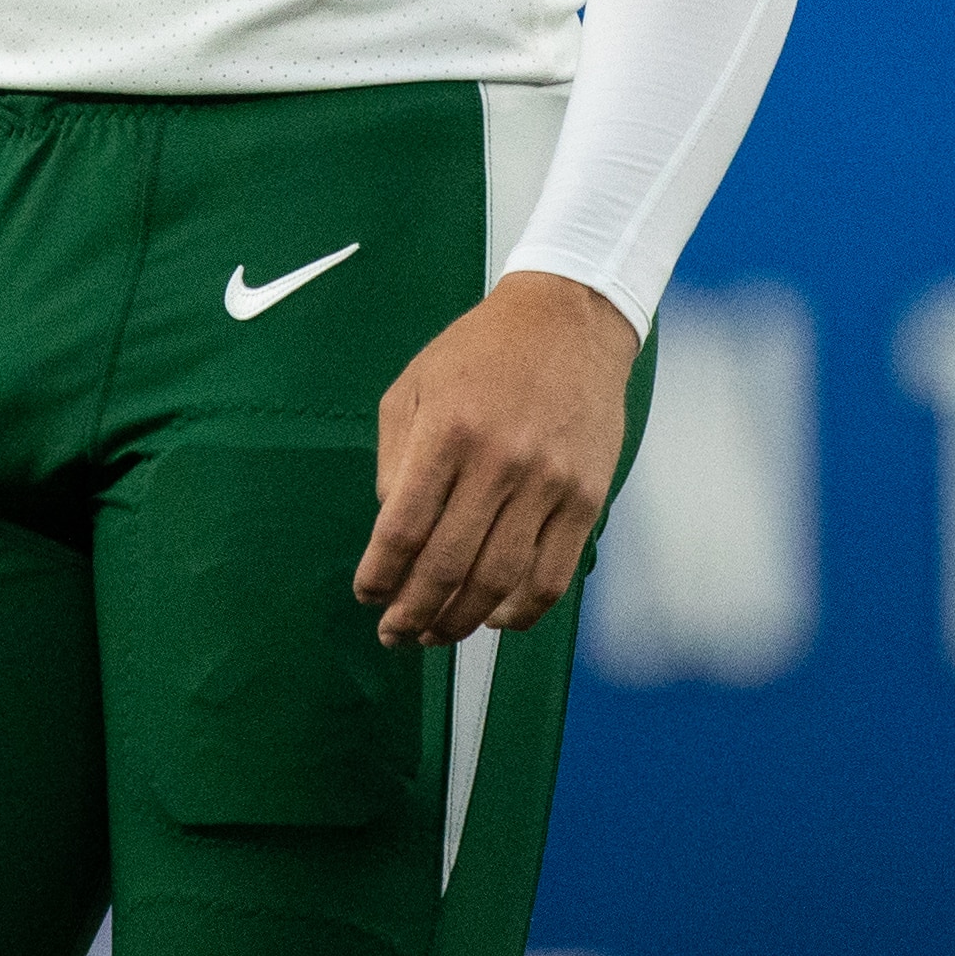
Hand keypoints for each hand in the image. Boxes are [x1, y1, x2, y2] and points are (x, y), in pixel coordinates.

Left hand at [356, 274, 638, 649]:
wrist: (568, 320)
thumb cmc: (480, 352)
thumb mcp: (415, 385)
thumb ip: (395, 459)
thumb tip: (392, 535)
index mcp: (446, 430)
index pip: (402, 527)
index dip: (380, 575)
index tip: (368, 596)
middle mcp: (497, 461)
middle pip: (447, 565)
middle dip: (412, 613)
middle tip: (395, 635)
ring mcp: (547, 483)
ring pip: (498, 581)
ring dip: (460, 622)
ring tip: (436, 635)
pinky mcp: (586, 499)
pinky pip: (552, 577)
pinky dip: (521, 612)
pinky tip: (496, 619)